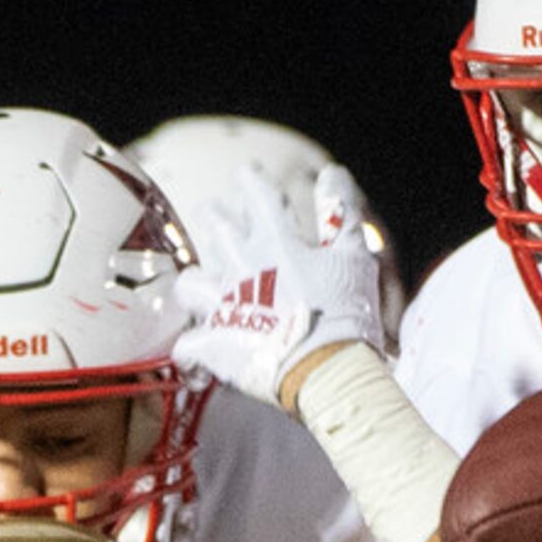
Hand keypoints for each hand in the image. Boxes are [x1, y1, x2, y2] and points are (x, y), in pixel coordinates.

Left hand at [173, 164, 386, 412]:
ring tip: (196, 283)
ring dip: (195, 281)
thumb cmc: (346, 314)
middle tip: (210, 210)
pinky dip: (190, 350)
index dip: (251, 182)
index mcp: (278, 244)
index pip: (259, 198)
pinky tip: (192, 354)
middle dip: (214, 216)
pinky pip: (187, 345)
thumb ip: (341, 215)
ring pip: (191, 283)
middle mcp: (243, 268)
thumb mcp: (354, 257)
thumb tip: (333, 174)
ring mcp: (223, 306)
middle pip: (218, 231)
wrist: (326, 368)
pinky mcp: (214, 344)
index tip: (245, 173)